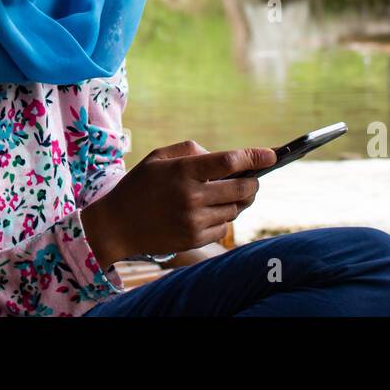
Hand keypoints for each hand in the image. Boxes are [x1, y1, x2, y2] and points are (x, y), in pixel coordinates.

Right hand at [82, 140, 275, 267]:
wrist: (117, 225)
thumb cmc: (139, 185)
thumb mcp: (158, 157)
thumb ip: (191, 150)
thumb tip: (223, 158)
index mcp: (184, 171)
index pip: (230, 161)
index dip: (255, 157)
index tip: (272, 155)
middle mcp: (191, 196)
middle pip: (242, 188)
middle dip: (254, 182)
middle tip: (254, 178)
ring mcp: (193, 220)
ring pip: (235, 209)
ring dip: (237, 200)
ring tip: (225, 194)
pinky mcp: (193, 239)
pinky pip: (224, 228)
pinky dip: (223, 219)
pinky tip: (210, 212)